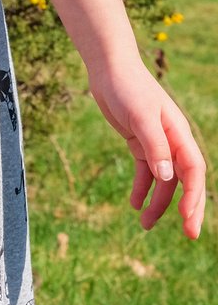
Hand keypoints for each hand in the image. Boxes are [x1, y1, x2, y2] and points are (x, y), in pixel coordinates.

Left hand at [86, 59, 206, 239]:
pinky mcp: (139, 143)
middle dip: (188, 208)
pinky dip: (141, 188)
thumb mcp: (141, 116)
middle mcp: (172, 141)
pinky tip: (134, 203)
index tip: (187, 219)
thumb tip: (168, 178)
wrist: (109, 69)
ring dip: (158, 203)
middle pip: (185, 180)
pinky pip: (144, 172)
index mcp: (179, 134)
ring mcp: (156, 143)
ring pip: (164, 181)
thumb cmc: (127, 88)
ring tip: (144, 224)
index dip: (194, 196)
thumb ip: (155, 146)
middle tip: (189, 235)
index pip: (193, 171)